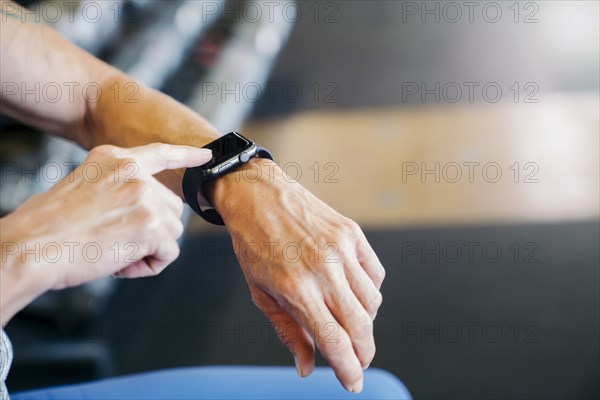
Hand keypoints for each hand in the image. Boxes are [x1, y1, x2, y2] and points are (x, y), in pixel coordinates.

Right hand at [1, 143, 211, 290]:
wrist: (30, 248)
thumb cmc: (46, 227)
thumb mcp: (80, 186)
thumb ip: (114, 187)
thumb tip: (141, 206)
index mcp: (114, 158)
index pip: (160, 153)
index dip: (187, 155)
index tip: (207, 155)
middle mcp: (133, 173)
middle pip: (170, 206)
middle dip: (151, 229)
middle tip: (116, 242)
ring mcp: (144, 196)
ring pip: (172, 231)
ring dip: (149, 249)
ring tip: (113, 253)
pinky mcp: (150, 225)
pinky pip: (169, 253)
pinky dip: (150, 266)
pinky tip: (121, 265)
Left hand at [212, 159, 384, 392]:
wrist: (258, 195)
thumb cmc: (253, 245)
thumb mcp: (261, 292)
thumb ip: (288, 331)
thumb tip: (305, 367)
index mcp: (296, 288)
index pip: (333, 340)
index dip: (347, 369)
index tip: (353, 384)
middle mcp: (323, 269)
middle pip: (360, 326)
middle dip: (363, 353)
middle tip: (359, 361)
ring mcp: (342, 248)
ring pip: (372, 302)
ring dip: (365, 323)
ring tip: (350, 324)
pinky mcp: (352, 233)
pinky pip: (374, 274)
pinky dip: (369, 291)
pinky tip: (353, 293)